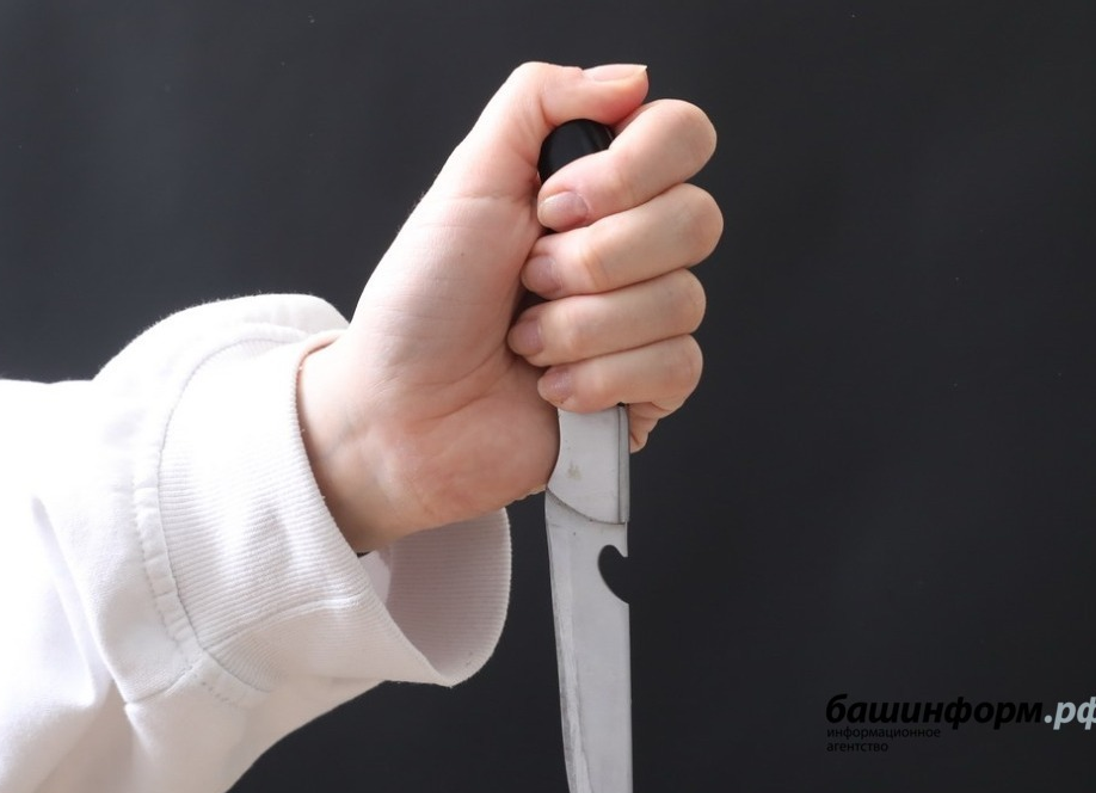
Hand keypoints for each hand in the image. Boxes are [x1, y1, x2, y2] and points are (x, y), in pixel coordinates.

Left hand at [298, 62, 720, 551]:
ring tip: (522, 340)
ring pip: (682, 300)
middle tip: (527, 278)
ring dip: (578, 325)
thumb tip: (632, 80)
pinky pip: (676, 366)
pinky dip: (597, 377)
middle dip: (592, 258)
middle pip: (696, 220)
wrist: (399, 409)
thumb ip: (539, 101)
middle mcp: (632, 249)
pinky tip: (550, 386)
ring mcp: (645, 323)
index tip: (550, 205)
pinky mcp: (648, 391)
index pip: (682, 137)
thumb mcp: (469, 178)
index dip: (627, 173)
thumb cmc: (422, 302)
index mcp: (598, 190)